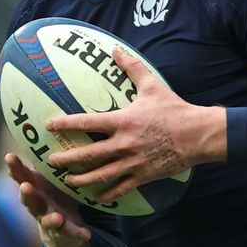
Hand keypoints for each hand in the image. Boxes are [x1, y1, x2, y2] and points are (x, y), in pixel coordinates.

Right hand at [4, 152, 91, 246]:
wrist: (61, 229)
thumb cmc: (56, 193)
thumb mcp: (50, 176)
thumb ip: (50, 158)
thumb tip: (57, 123)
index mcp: (35, 187)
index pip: (21, 176)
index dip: (14, 168)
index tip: (10, 157)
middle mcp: (39, 204)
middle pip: (29, 199)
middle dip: (27, 193)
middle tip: (26, 186)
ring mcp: (50, 220)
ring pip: (47, 219)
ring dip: (51, 218)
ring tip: (56, 217)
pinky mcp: (65, 233)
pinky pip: (71, 233)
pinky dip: (78, 234)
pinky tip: (86, 233)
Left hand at [45, 47, 225, 203]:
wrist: (198, 134)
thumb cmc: (174, 109)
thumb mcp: (152, 85)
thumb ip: (132, 67)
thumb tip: (115, 49)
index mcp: (123, 121)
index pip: (86, 122)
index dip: (65, 124)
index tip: (49, 126)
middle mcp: (124, 143)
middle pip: (88, 154)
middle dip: (67, 159)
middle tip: (51, 161)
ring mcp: (133, 162)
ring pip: (101, 175)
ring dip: (81, 180)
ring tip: (68, 181)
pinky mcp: (143, 175)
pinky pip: (121, 188)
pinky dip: (107, 194)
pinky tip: (97, 197)